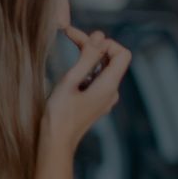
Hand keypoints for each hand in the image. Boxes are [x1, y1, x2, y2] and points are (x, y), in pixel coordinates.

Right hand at [45, 28, 130, 152]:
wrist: (55, 144)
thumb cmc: (59, 115)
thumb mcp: (70, 81)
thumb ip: (87, 57)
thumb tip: (100, 35)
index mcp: (109, 86)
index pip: (122, 54)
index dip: (106, 43)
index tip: (84, 41)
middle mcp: (112, 91)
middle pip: (111, 59)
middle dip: (92, 46)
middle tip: (68, 34)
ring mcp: (105, 98)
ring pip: (102, 68)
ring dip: (87, 57)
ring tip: (66, 48)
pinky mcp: (96, 102)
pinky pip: (96, 79)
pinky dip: (85, 70)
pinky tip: (69, 72)